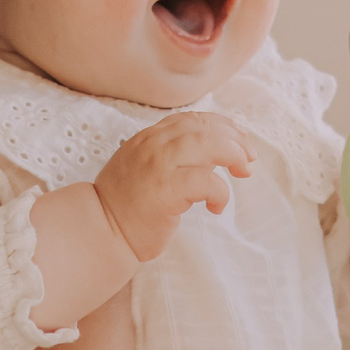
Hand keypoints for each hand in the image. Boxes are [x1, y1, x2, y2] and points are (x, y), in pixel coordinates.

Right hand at [94, 112, 254, 260]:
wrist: (100, 231)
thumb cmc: (126, 206)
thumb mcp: (146, 169)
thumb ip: (174, 157)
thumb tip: (214, 156)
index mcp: (148, 138)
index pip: (193, 119)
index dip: (223, 126)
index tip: (240, 140)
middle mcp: (152, 145)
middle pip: (205, 127)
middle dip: (235, 139)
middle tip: (248, 160)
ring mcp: (158, 165)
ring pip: (208, 144)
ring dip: (234, 156)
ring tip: (242, 172)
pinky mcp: (165, 190)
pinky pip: (206, 181)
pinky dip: (220, 192)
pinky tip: (217, 207)